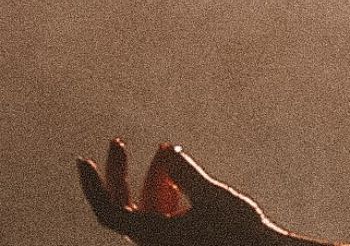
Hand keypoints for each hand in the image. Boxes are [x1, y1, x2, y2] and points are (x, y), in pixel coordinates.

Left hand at [78, 139, 285, 245]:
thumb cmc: (237, 230)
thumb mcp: (213, 197)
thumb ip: (188, 174)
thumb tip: (170, 152)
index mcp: (150, 234)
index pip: (108, 211)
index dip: (92, 187)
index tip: (83, 161)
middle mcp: (151, 237)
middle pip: (122, 204)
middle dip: (119, 172)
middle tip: (116, 142)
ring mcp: (166, 236)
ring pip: (146, 203)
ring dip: (151, 174)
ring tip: (166, 147)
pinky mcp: (181, 234)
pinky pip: (162, 209)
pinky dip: (166, 187)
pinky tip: (175, 169)